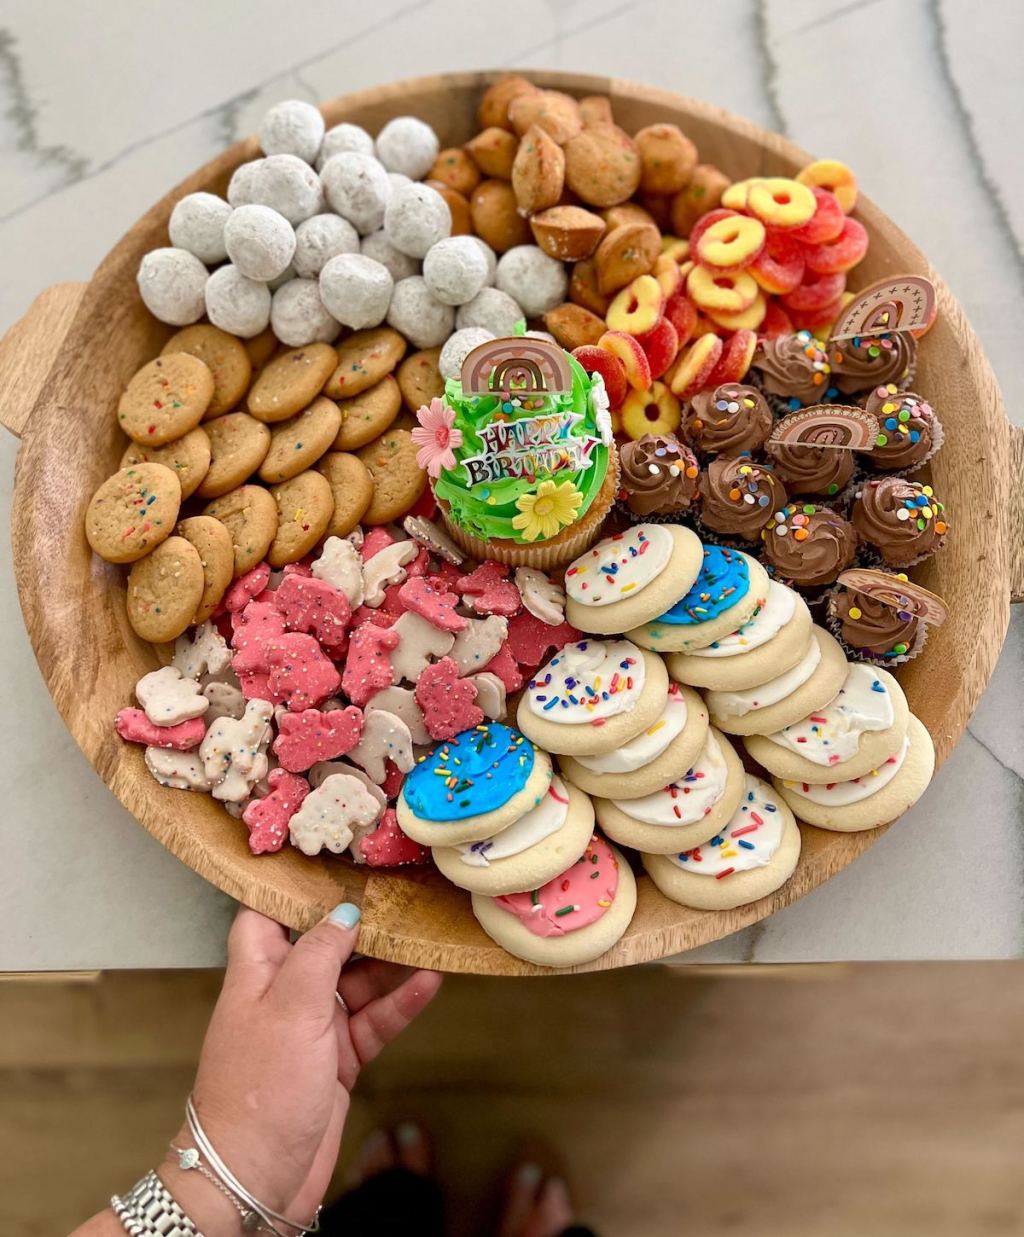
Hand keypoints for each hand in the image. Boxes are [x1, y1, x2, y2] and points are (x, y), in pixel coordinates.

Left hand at [160, 904, 441, 1230]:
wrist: (254, 1178)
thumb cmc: (258, 1091)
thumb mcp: (291, 1007)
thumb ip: (319, 952)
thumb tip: (344, 913)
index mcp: (256, 972)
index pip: (269, 912)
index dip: (296, 885)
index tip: (333, 857)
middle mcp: (283, 994)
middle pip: (326, 943)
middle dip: (361, 921)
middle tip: (401, 893)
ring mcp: (312, 1027)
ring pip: (358, 981)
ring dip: (391, 962)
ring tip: (428, 933)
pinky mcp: (337, 1060)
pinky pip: (374, 1020)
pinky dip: (401, 1003)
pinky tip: (430, 982)